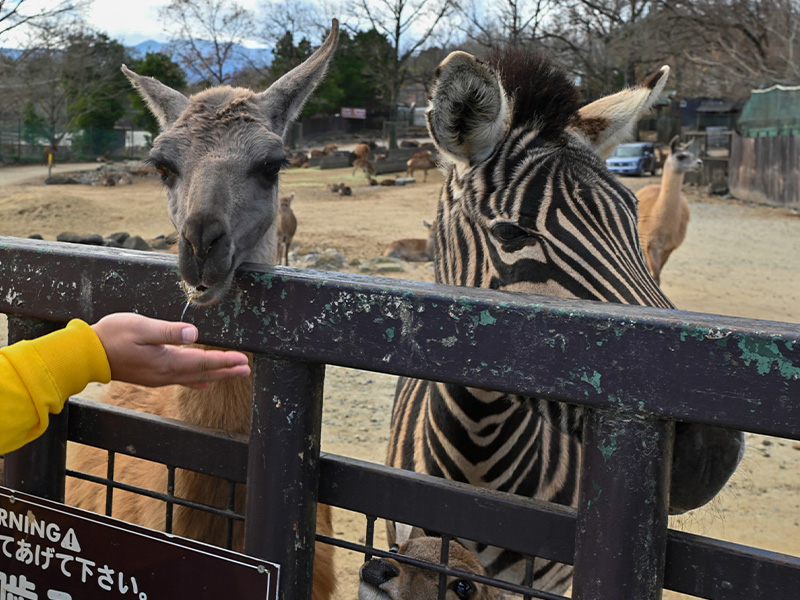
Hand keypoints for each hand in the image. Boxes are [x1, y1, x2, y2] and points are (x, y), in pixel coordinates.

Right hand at [91, 313, 250, 388]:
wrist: (85, 355)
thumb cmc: (112, 336)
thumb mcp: (142, 327)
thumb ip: (169, 331)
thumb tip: (195, 334)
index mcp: (166, 361)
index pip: (203, 362)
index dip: (225, 361)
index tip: (243, 360)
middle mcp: (165, 374)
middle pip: (203, 373)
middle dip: (226, 371)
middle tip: (246, 370)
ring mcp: (158, 378)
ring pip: (193, 377)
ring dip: (214, 375)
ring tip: (231, 374)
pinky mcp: (151, 376)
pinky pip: (181, 380)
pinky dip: (196, 380)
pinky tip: (203, 384)